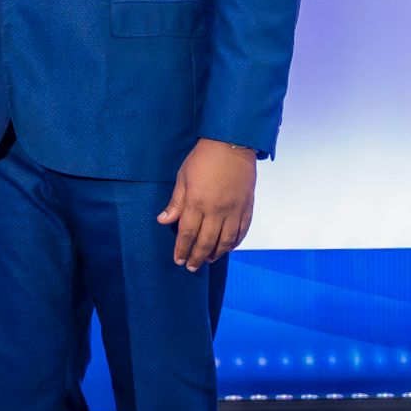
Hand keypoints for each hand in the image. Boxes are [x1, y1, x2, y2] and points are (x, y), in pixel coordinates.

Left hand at [157, 138, 255, 270]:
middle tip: (191, 267)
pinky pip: (242, 231)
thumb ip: (176, 202)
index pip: (187, 233)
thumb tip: (164, 221)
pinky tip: (227, 248)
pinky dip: (234, 243)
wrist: (232, 143)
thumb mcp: (183, 177)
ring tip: (207, 260)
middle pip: (206, 242)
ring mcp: (234, 210)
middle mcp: (216, 210)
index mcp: (197, 202)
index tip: (178, 260)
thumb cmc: (203, 158)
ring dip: (215, 254)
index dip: (182, 249)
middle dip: (196, 257)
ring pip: (225, 241)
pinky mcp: (246, 207)